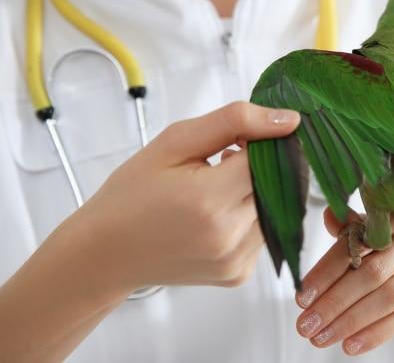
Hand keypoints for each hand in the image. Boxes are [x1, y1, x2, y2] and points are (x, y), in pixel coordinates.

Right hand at [69, 101, 300, 296]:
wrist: (105, 252)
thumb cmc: (132, 194)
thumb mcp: (174, 142)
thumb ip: (234, 122)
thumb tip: (288, 119)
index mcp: (210, 200)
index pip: (268, 157)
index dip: (258, 141)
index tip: (237, 138)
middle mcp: (228, 236)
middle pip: (276, 185)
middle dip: (258, 166)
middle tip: (223, 160)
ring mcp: (235, 260)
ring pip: (275, 209)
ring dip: (256, 192)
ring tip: (215, 187)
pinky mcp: (238, 274)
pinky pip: (263, 234)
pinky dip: (249, 217)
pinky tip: (217, 212)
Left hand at [294, 208, 393, 355]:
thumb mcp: (379, 224)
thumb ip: (353, 225)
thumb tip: (329, 215)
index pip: (354, 245)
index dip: (327, 272)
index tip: (303, 296)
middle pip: (370, 274)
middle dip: (334, 303)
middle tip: (306, 325)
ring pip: (388, 297)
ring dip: (351, 321)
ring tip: (323, 337)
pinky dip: (378, 332)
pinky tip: (352, 344)